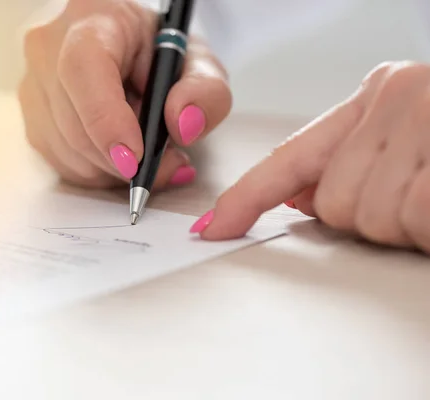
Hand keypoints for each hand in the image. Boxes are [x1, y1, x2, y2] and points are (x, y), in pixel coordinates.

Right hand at [18, 0, 230, 188]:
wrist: (127, 50)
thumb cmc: (158, 53)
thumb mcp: (196, 63)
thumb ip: (204, 90)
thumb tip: (183, 126)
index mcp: (92, 21)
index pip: (83, 68)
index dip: (106, 119)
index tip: (135, 158)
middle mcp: (49, 49)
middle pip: (76, 124)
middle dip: (125, 160)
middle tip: (170, 165)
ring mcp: (33, 86)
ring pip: (69, 152)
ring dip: (115, 168)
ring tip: (147, 150)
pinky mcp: (33, 119)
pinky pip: (64, 165)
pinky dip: (100, 171)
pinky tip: (122, 153)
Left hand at [191, 61, 429, 253]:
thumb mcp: (399, 139)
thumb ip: (342, 162)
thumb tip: (301, 198)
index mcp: (375, 93)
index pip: (289, 155)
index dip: (246, 197)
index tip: (212, 225)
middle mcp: (394, 100)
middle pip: (329, 201)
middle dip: (361, 213)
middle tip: (406, 192)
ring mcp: (424, 127)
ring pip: (364, 219)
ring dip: (399, 222)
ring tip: (427, 193)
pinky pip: (409, 224)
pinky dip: (427, 228)